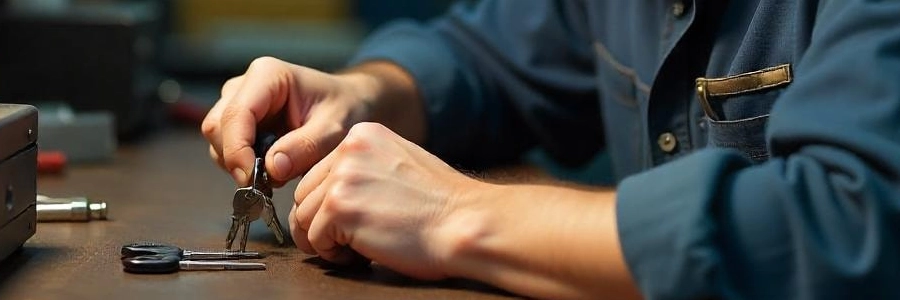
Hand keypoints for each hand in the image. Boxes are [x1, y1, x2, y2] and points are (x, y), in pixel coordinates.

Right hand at [202, 57, 375, 185]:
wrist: (348, 103)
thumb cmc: (344, 109)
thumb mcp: (334, 129)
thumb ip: (305, 147)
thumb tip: (271, 168)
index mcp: (267, 75)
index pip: (236, 114)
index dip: (237, 150)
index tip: (251, 180)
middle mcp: (244, 85)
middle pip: (217, 127)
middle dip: (236, 160)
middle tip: (268, 182)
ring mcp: (237, 101)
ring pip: (217, 139)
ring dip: (239, 164)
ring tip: (277, 173)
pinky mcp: (238, 120)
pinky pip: (226, 147)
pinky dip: (243, 164)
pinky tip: (272, 168)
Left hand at [289, 122, 474, 279]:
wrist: (465, 224)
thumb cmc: (442, 206)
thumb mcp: (401, 164)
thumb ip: (366, 168)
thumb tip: (333, 190)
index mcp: (363, 135)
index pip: (318, 173)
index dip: (330, 204)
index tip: (354, 219)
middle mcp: (348, 149)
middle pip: (305, 195)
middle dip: (323, 223)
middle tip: (355, 239)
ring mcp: (342, 177)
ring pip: (303, 219)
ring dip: (327, 241)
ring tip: (361, 246)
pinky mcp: (339, 208)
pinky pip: (314, 240)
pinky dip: (334, 254)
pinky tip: (364, 252)